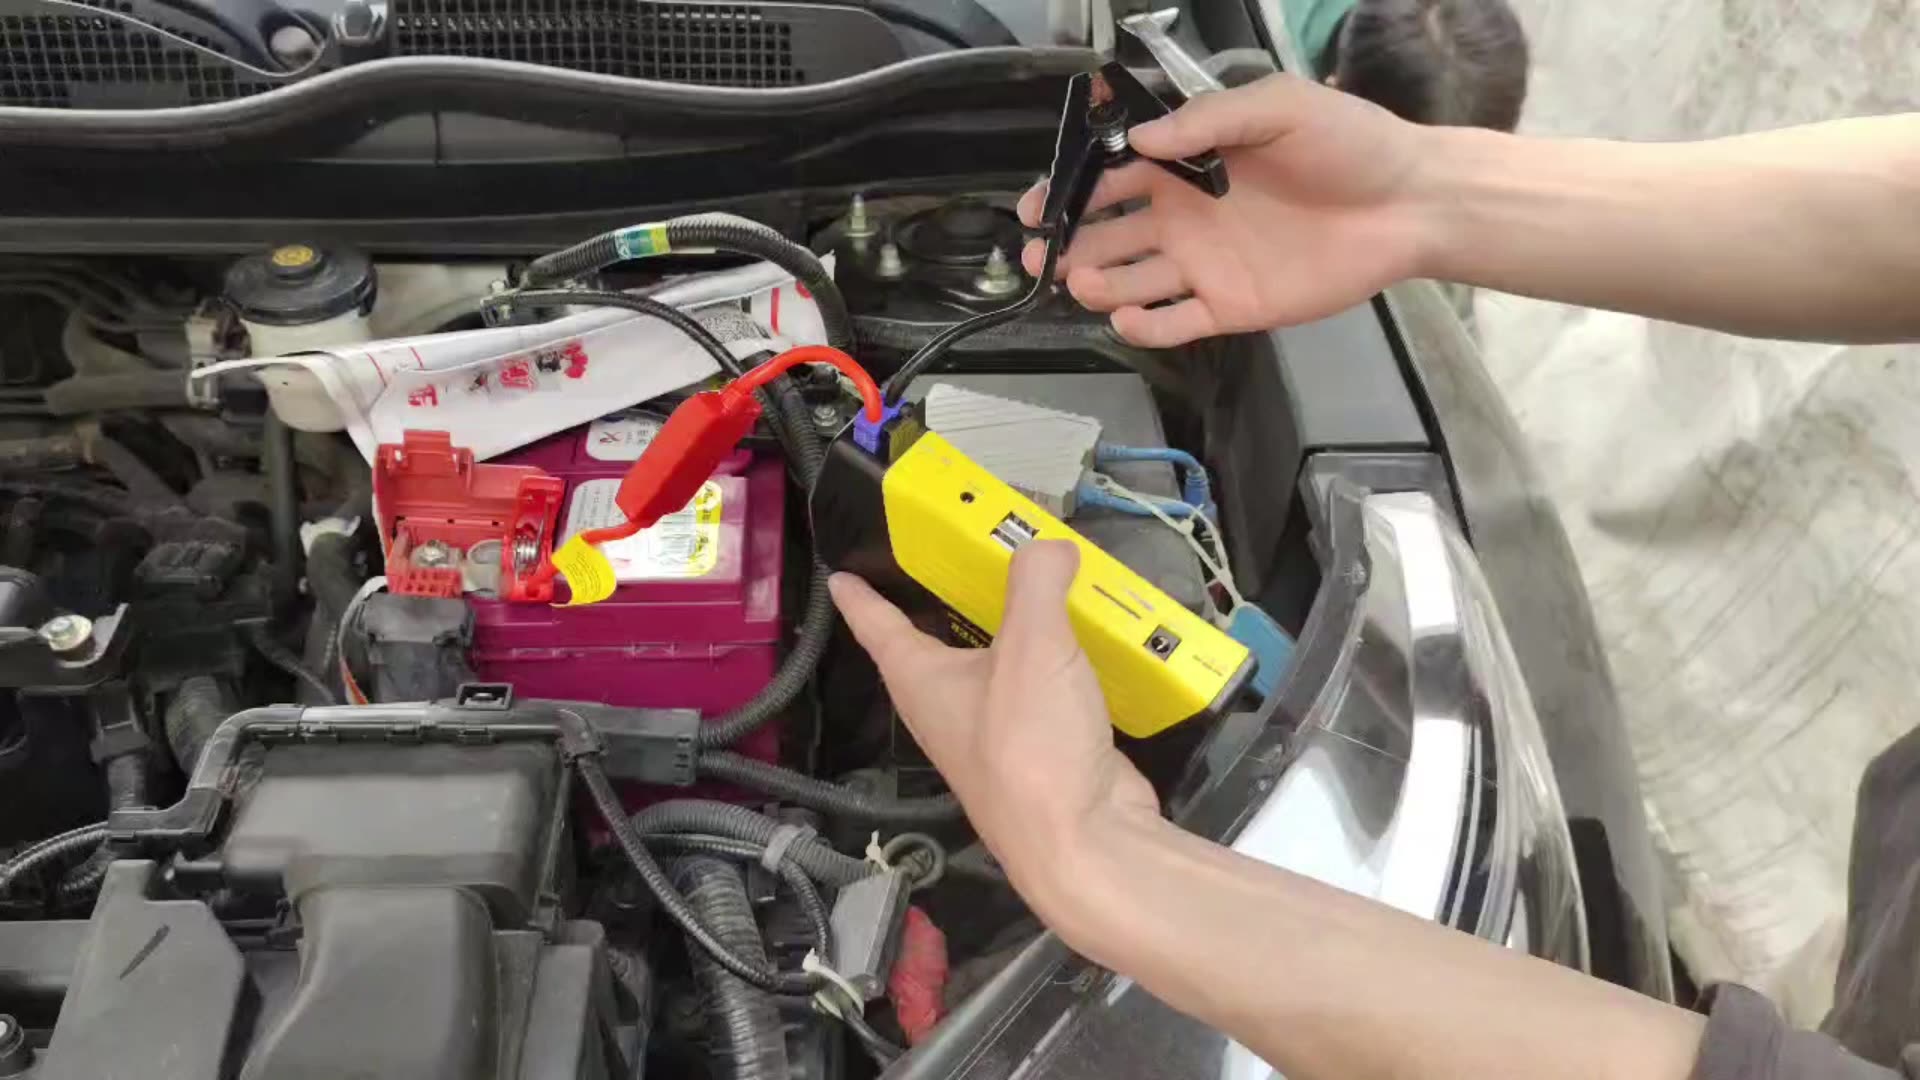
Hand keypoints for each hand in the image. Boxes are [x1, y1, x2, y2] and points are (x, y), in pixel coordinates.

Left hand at [827, 542, 1158, 914]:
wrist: (1083, 839)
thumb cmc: (1031, 743)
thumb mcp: (1033, 645)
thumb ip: (1036, 582)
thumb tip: (1049, 545)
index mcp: (922, 682)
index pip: (878, 628)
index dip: (861, 598)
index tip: (841, 576)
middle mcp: (946, 710)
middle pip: (931, 650)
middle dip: (935, 611)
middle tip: (950, 565)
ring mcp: (991, 737)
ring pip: (987, 673)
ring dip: (1000, 637)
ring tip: (1025, 595)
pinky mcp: (1039, 753)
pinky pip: (1036, 694)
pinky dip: (1051, 666)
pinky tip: (1079, 647)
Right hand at [1018, 74, 1435, 346]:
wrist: (1408, 203)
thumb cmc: (1348, 143)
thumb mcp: (1278, 107)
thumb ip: (1209, 121)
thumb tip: (1141, 139)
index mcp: (1188, 165)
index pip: (1112, 178)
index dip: (1068, 191)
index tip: (1035, 205)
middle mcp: (1185, 216)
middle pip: (1108, 235)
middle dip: (1066, 245)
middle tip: (1039, 254)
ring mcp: (1205, 265)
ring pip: (1131, 281)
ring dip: (1098, 283)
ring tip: (1082, 281)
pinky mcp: (1231, 307)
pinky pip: (1175, 323)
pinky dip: (1145, 326)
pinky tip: (1126, 317)